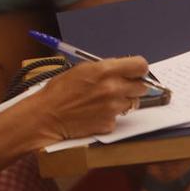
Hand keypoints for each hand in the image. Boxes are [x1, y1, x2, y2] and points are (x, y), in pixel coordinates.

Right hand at [26, 56, 150, 141]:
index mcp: (106, 70)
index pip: (140, 66)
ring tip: (104, 101)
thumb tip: (122, 69)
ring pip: (132, 104)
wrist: (47, 116)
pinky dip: (110, 116)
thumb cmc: (60, 90)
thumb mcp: (82, 69)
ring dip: (122, 102)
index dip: (139, 69)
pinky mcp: (109, 124)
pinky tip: (96, 113)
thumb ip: (106, 68)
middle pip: (142, 87)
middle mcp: (113, 89)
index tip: (136, 72)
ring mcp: (113, 108)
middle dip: (133, 86)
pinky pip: (118, 118)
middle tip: (120, 87)